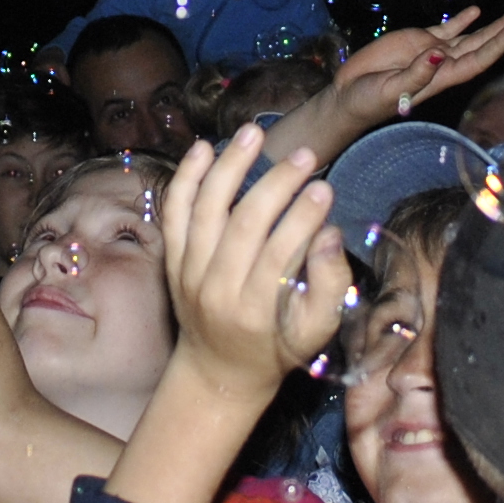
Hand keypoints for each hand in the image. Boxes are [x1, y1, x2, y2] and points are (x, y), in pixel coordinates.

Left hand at [156, 124, 352, 400]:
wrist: (219, 370)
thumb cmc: (277, 347)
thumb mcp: (315, 331)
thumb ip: (329, 285)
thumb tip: (330, 235)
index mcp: (254, 312)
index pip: (278, 254)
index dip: (302, 218)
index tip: (325, 187)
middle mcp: (215, 290)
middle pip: (243, 225)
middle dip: (275, 184)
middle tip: (305, 155)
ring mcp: (188, 273)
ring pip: (204, 210)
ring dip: (228, 166)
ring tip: (253, 132)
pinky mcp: (173, 260)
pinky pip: (174, 213)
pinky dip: (186, 179)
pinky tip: (204, 148)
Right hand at [328, 5, 503, 125]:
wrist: (349, 95)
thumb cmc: (370, 101)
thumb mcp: (392, 92)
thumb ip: (416, 74)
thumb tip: (438, 53)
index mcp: (442, 78)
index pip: (477, 60)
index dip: (497, 45)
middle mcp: (444, 64)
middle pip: (482, 45)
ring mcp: (433, 52)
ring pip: (470, 36)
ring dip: (492, 24)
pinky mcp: (418, 41)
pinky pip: (446, 29)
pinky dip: (462, 20)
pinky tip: (476, 12)